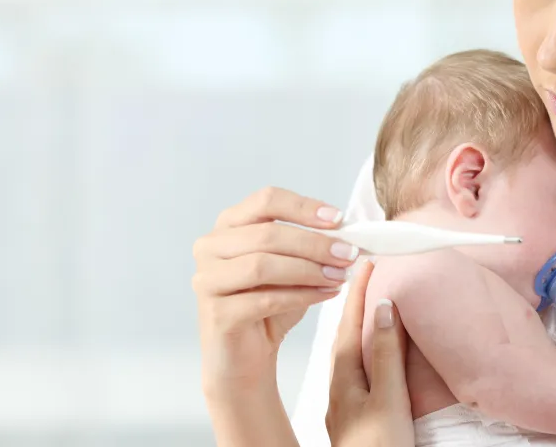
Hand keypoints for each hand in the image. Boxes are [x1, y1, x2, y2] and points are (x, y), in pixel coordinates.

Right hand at [193, 187, 357, 396]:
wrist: (247, 355)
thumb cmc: (270, 304)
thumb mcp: (292, 265)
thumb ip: (311, 244)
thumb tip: (348, 232)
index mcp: (229, 225)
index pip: (266, 200)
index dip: (304, 207)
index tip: (339, 219)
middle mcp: (210, 247)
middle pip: (267, 234)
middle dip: (314, 244)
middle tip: (348, 253)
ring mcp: (207, 280)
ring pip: (263, 265)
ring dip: (309, 270)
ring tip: (340, 276)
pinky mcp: (216, 314)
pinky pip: (265, 299)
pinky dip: (302, 296)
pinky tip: (327, 294)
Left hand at [326, 261, 415, 446]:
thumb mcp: (389, 400)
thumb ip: (386, 354)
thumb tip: (383, 308)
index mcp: (346, 376)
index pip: (351, 321)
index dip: (359, 290)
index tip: (367, 260)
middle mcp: (341, 385)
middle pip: (347, 332)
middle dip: (356, 300)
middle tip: (367, 270)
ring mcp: (347, 400)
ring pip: (350, 350)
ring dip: (360, 323)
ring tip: (370, 299)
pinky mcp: (356, 415)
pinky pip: (357, 367)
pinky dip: (364, 347)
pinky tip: (371, 348)